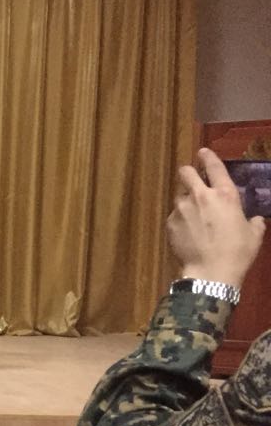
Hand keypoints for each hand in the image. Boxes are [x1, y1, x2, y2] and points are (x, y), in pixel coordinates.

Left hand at [168, 148, 265, 286]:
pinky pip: (174, 215)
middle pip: (186, 172)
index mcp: (224, 195)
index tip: (202, 152)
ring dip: (185, 199)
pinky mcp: (169, 223)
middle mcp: (200, 196)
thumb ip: (254, 222)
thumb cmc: (237, 252)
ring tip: (192, 213)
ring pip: (179, 195)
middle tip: (191, 178)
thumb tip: (256, 220)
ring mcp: (181, 209)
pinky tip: (187, 231)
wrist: (210, 272)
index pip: (214, 167)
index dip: (208, 157)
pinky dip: (180, 219)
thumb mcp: (253, 235)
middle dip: (188, 172)